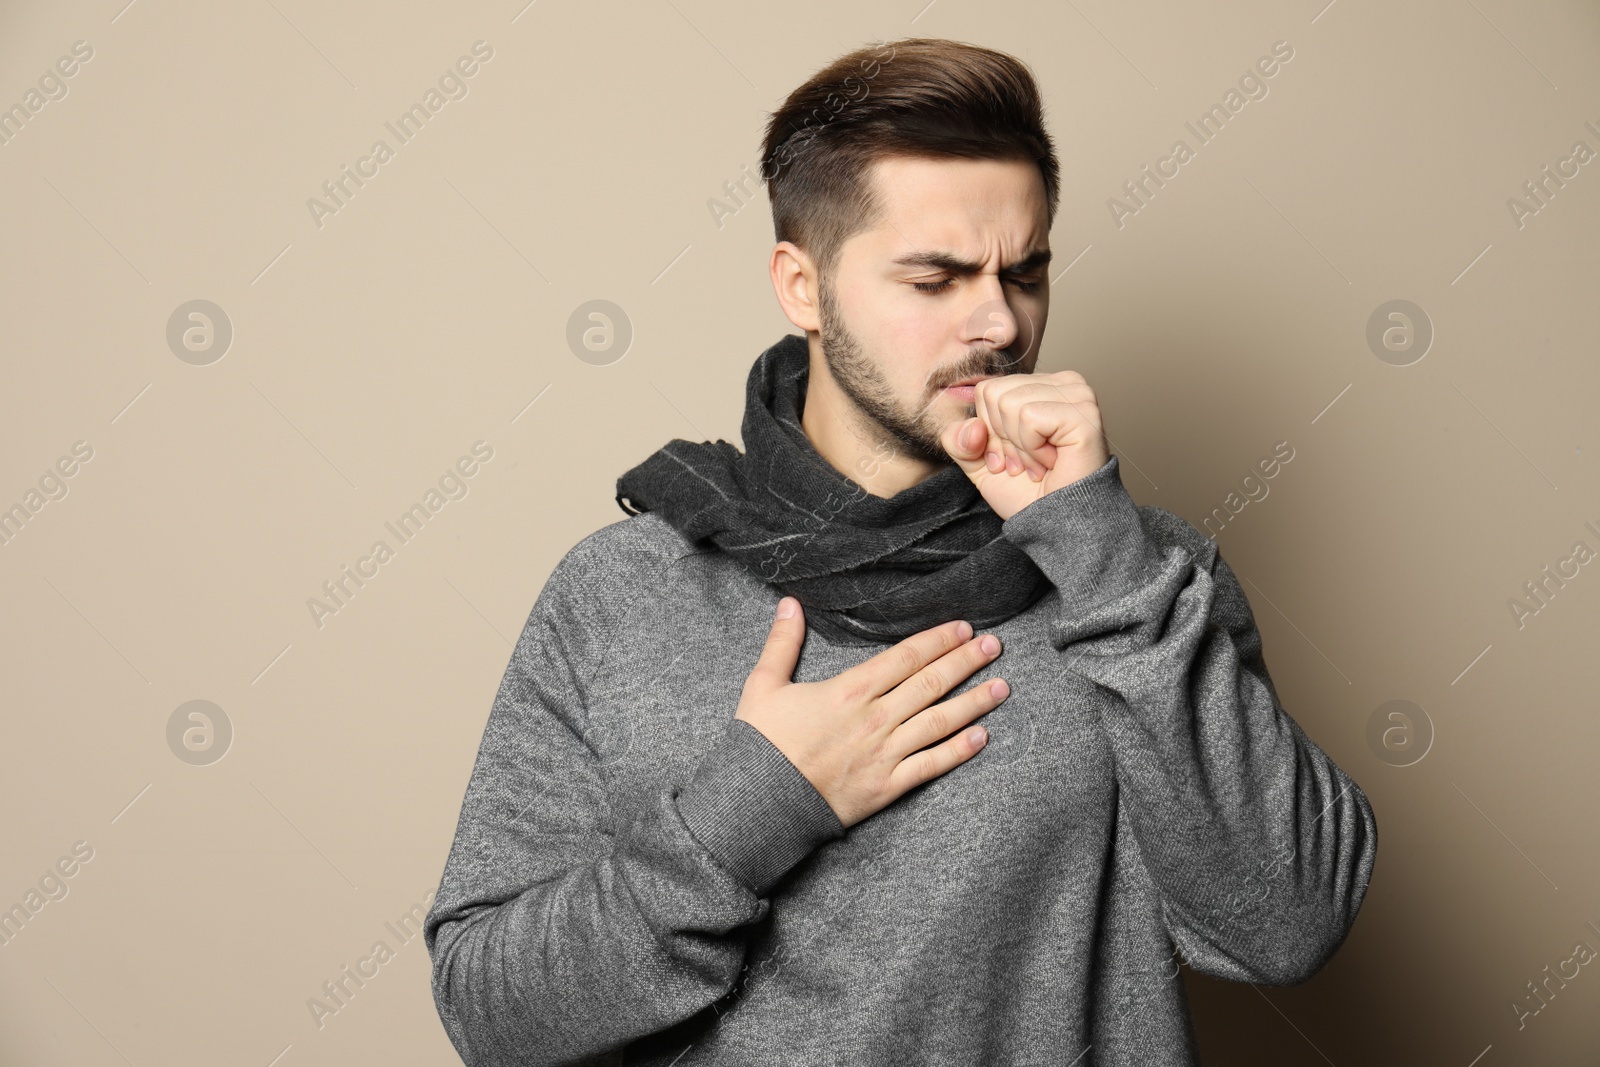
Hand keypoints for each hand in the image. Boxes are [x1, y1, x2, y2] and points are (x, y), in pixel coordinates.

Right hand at [735, 598, 1008, 829]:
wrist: (757, 802)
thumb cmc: (760, 743)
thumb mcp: (763, 685)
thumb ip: (782, 643)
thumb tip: (790, 603)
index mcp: (849, 689)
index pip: (905, 657)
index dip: (938, 639)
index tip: (963, 627)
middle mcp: (874, 718)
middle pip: (931, 682)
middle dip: (965, 661)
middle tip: (994, 645)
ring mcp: (884, 753)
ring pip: (940, 721)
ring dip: (974, 701)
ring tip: (1002, 686)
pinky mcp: (887, 786)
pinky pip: (931, 765)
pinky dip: (959, 750)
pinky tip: (983, 737)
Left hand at [938, 370, 1110, 521]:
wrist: (1059, 526)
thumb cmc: (1029, 493)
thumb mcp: (979, 464)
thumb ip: (959, 441)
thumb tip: (972, 426)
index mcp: (1042, 386)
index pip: (988, 389)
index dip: (991, 431)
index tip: (1014, 456)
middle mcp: (1063, 383)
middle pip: (995, 394)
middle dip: (1003, 440)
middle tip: (1028, 463)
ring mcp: (1077, 395)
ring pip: (1009, 404)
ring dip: (1019, 448)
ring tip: (1040, 464)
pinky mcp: (1083, 413)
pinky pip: (1029, 418)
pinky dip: (1032, 449)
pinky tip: (1052, 461)